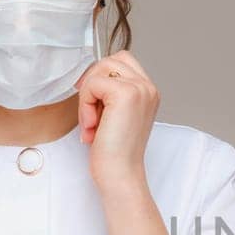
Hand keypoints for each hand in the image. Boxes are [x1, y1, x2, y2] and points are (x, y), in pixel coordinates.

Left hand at [76, 51, 158, 191]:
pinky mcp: (125, 93)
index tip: (94, 106)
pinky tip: (92, 126)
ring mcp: (140, 88)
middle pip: (110, 60)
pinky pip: (93, 84)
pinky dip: (85, 105)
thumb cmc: (114, 152)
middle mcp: (148, 87)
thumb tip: (88, 75)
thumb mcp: (116, 115)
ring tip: (92, 123)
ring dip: (88, 96)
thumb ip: (111, 92)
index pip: (121, 61)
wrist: (120, 175)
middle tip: (91, 115)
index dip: (101, 78)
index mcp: (148, 92)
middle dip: (92, 84)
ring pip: (100, 69)